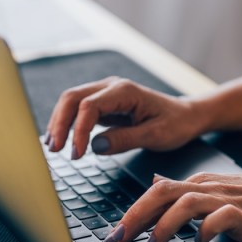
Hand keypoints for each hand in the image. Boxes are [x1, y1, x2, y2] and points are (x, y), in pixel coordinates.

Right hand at [45, 77, 206, 158]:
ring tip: (53, 148)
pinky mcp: (104, 104)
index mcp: (125, 91)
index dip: (78, 130)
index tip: (76, 154)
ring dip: (60, 123)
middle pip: (72, 98)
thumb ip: (125, 140)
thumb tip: (95, 146)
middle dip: (60, 123)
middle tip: (54, 150)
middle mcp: (112, 87)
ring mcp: (106, 94)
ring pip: (72, 102)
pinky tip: (63, 140)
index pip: (89, 106)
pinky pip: (79, 110)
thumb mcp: (155, 136)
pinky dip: (68, 124)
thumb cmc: (176, 124)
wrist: (187, 116)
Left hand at [106, 172, 241, 241]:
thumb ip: (186, 191)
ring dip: (164, 225)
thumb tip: (155, 183)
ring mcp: (229, 200)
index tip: (112, 236)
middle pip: (163, 193)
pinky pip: (223, 217)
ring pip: (186, 203)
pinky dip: (207, 228)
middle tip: (118, 240)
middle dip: (135, 216)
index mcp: (200, 183)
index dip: (130, 214)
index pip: (156, 193)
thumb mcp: (217, 192)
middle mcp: (210, 188)